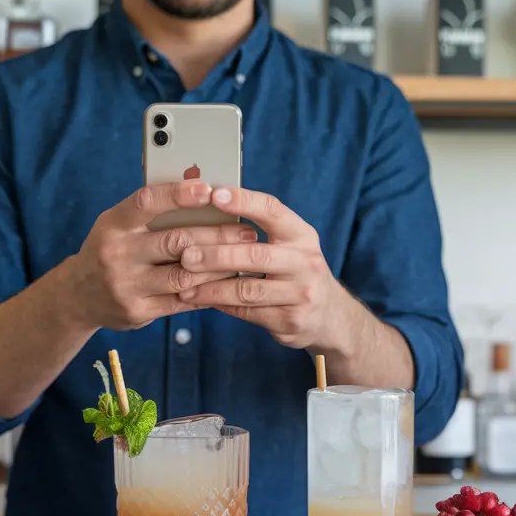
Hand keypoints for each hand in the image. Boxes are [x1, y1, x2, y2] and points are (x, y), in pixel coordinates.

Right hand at [62, 182, 255, 330]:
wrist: (78, 296)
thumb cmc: (110, 249)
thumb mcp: (118, 225)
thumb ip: (151, 212)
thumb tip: (200, 186)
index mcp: (113, 225)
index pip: (147, 202)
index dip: (178, 194)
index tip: (209, 189)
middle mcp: (117, 254)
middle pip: (176, 241)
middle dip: (217, 235)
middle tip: (246, 231)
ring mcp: (126, 285)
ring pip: (184, 275)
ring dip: (219, 267)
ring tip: (242, 257)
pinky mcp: (138, 311)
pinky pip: (182, 301)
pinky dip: (208, 291)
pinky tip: (226, 282)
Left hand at [177, 188, 353, 350]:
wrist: (331, 317)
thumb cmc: (296, 272)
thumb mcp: (290, 246)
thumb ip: (259, 232)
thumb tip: (207, 210)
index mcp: (302, 235)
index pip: (272, 210)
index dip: (243, 201)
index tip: (213, 194)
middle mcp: (305, 262)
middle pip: (255, 255)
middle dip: (216, 254)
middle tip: (185, 255)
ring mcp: (301, 294)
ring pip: (247, 289)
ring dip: (211, 287)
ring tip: (184, 285)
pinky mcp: (290, 321)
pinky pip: (247, 312)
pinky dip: (220, 305)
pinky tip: (201, 300)